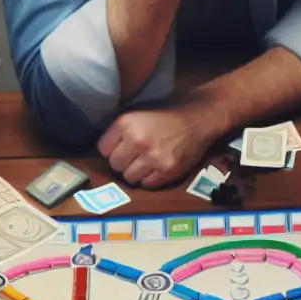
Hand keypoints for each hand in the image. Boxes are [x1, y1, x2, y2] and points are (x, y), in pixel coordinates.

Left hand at [98, 103, 222, 187]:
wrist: (197, 120)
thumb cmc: (165, 117)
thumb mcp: (137, 115)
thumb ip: (119, 131)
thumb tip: (104, 152)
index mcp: (126, 124)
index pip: (103, 149)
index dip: (113, 149)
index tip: (123, 147)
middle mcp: (138, 141)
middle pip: (115, 165)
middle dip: (124, 162)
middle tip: (136, 156)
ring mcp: (153, 158)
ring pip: (129, 177)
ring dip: (136, 172)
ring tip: (147, 162)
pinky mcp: (167, 171)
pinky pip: (146, 184)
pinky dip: (150, 179)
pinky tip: (158, 167)